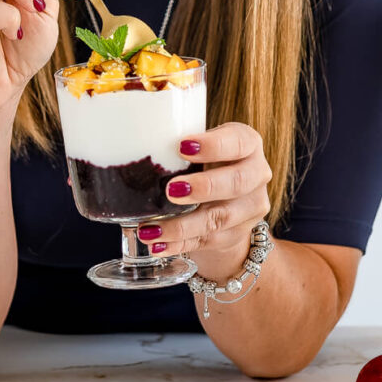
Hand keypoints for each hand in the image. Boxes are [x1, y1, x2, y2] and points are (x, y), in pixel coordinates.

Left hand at [136, 122, 271, 281]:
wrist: (226, 196)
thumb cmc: (205, 160)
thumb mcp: (200, 145)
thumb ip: (177, 142)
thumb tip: (125, 136)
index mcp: (248, 143)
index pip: (238, 142)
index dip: (213, 145)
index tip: (182, 147)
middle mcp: (256, 174)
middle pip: (236, 183)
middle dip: (203, 187)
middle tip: (170, 190)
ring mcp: (249, 208)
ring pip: (220, 218)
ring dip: (182, 225)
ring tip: (150, 228)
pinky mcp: (236, 234)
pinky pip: (207, 241)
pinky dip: (179, 244)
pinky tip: (157, 245)